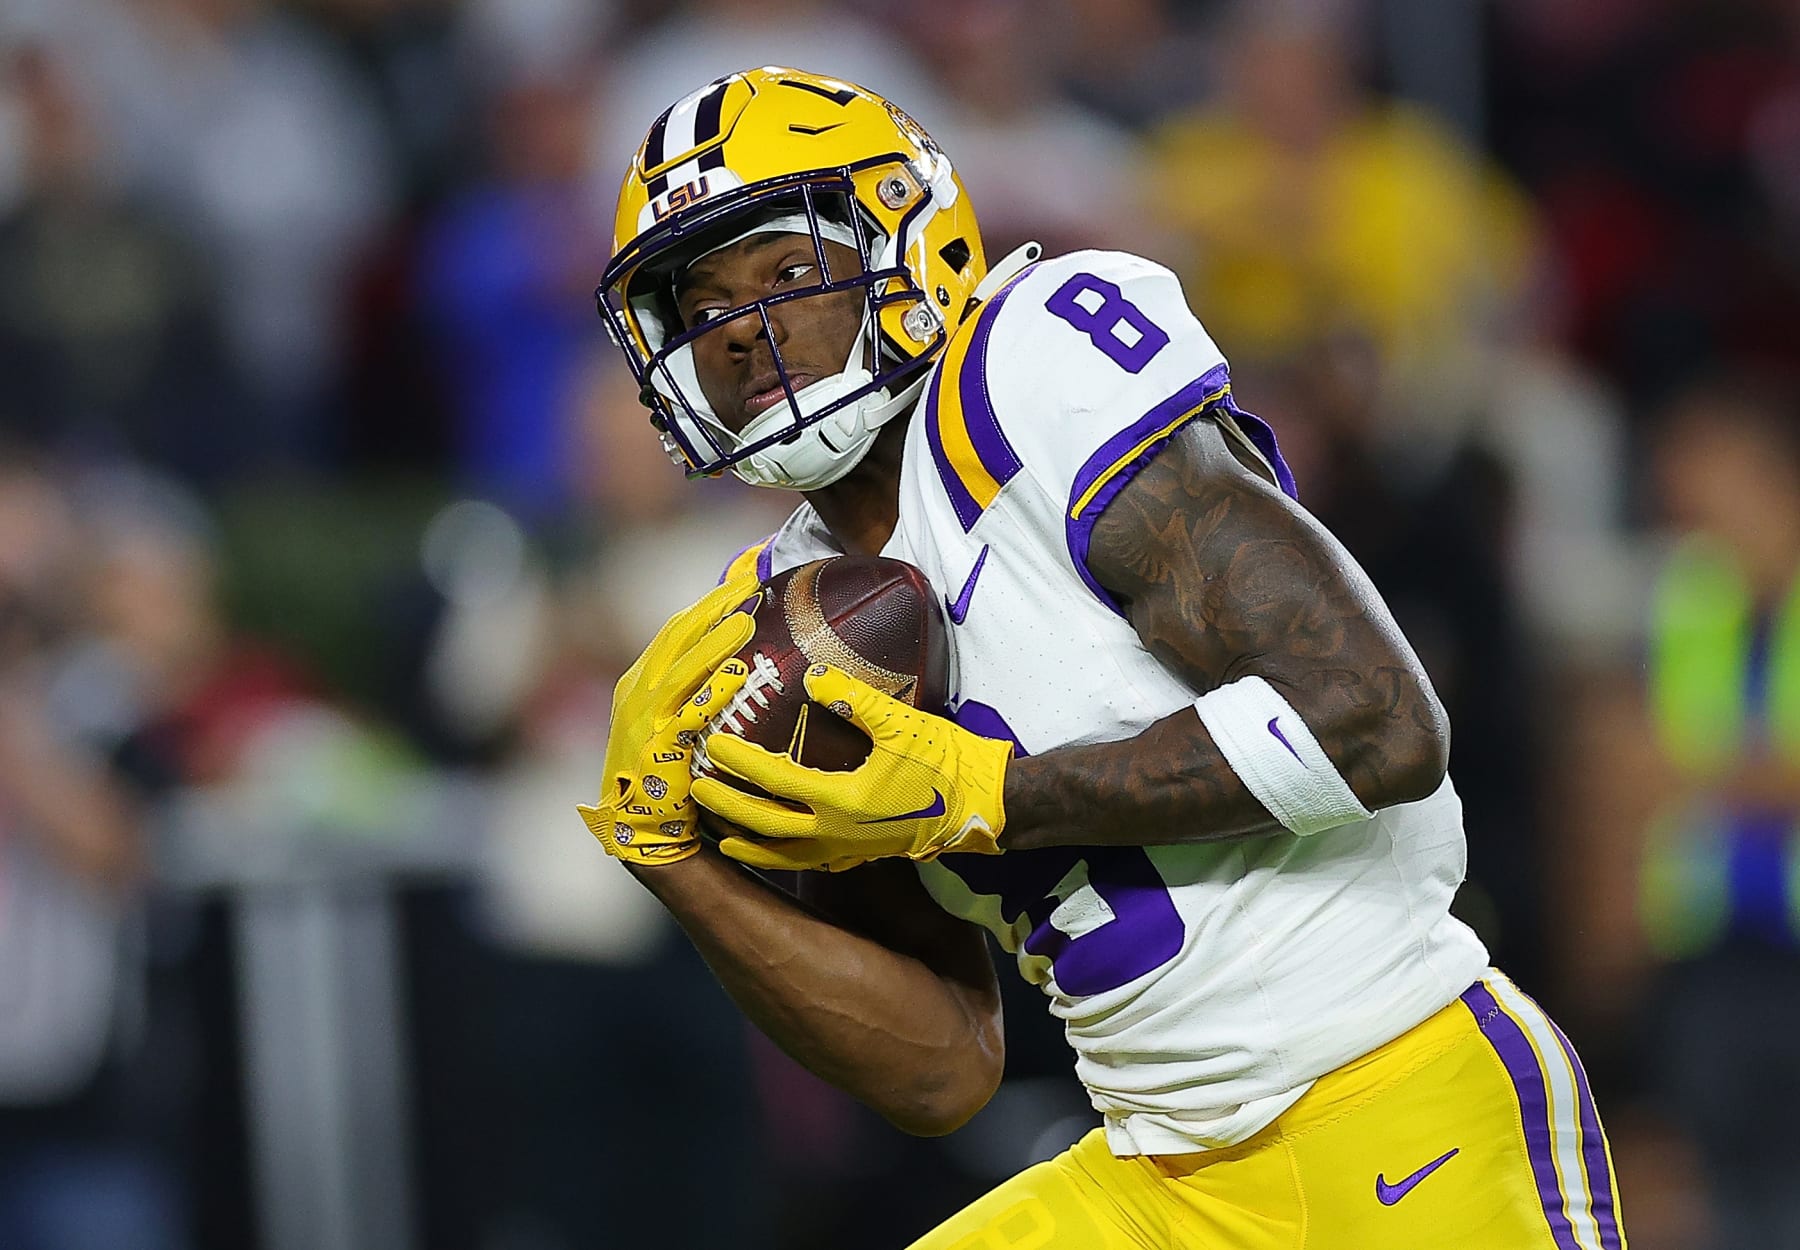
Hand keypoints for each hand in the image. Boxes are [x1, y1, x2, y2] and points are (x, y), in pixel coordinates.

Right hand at [580, 572, 757, 865]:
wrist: (640, 823)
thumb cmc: (665, 768)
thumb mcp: (669, 718)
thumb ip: (689, 686)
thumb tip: (732, 655)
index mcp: (639, 682)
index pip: (674, 630)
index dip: (707, 603)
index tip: (742, 581)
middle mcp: (637, 694)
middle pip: (678, 639)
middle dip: (713, 608)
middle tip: (749, 585)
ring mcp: (646, 720)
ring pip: (683, 670)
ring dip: (715, 642)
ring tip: (746, 620)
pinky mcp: (660, 749)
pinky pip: (689, 715)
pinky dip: (711, 693)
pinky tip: (735, 675)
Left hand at [692, 664, 1012, 871]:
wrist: (984, 807)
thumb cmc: (946, 763)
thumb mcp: (903, 725)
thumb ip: (856, 701)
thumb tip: (816, 675)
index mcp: (842, 801)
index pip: (774, 780)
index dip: (739, 761)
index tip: (710, 744)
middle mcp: (837, 833)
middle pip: (765, 825)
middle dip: (727, 807)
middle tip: (696, 789)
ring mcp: (848, 850)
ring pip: (784, 857)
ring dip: (748, 845)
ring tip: (720, 837)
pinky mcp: (862, 856)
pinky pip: (809, 864)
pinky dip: (782, 859)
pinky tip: (773, 850)